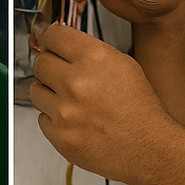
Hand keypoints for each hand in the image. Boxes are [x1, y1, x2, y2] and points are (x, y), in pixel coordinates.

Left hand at [29, 22, 178, 181]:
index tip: (50, 43)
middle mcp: (76, 83)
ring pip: (36, 91)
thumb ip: (91, 53)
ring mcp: (65, 112)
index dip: (50, 38)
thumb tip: (65, 47)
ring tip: (70, 101)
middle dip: (49, 66)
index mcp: (94, 59)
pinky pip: (42, 119)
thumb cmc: (140, 110)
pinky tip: (74, 120)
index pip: (53, 36)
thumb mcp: (123, 65)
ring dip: (49, 93)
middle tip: (60, 74)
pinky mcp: (60, 136)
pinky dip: (54, 119)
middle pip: (40, 62)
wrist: (148, 148)